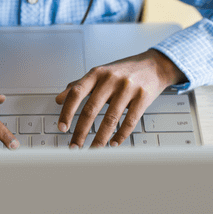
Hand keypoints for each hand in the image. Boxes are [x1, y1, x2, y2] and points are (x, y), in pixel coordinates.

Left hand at [55, 49, 185, 147]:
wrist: (153, 65)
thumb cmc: (123, 71)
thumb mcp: (99, 74)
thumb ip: (79, 86)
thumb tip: (59, 99)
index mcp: (97, 73)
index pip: (76, 93)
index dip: (67, 111)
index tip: (62, 127)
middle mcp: (111, 79)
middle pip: (91, 109)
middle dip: (80, 131)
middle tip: (75, 146)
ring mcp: (128, 88)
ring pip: (110, 118)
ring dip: (100, 138)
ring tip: (94, 149)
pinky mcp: (143, 97)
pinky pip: (130, 120)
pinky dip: (120, 135)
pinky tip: (113, 143)